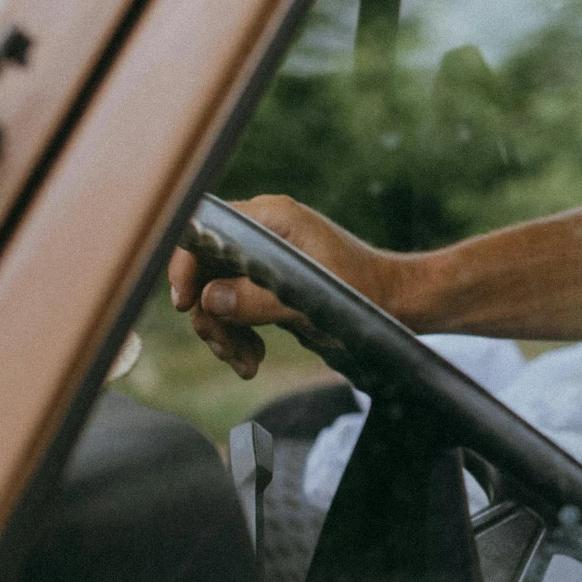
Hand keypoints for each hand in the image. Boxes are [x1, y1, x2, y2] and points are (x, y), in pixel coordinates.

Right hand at [167, 195, 405, 378]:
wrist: (396, 304)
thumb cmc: (363, 294)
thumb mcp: (311, 301)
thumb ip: (258, 299)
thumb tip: (208, 299)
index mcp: (271, 219)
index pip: (203, 230)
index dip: (185, 265)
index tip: (187, 304)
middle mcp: (261, 233)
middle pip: (202, 269)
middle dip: (209, 315)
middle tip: (228, 351)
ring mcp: (260, 259)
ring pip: (212, 294)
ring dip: (222, 333)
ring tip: (246, 363)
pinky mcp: (264, 284)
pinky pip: (231, 308)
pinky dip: (235, 335)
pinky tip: (252, 359)